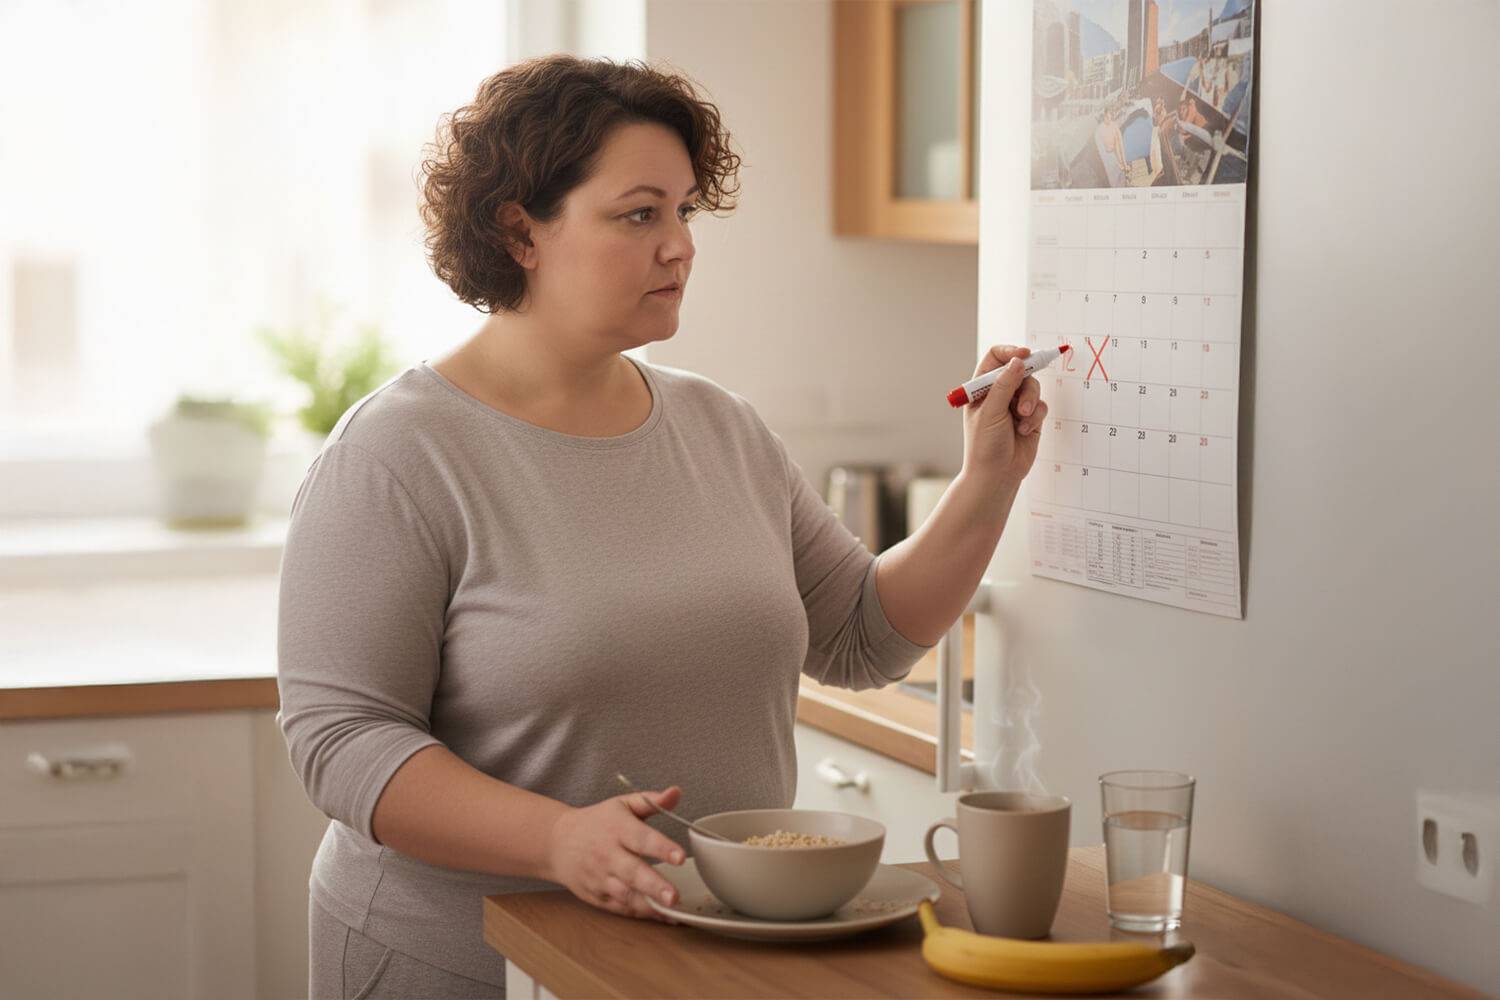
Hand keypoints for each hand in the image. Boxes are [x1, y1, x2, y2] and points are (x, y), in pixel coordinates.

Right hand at [546, 785, 686, 921]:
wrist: (557, 841)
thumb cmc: (598, 821)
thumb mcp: (623, 804)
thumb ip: (652, 801)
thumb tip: (676, 792)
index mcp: (617, 828)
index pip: (642, 838)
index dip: (662, 848)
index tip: (681, 857)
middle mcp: (607, 855)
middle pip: (633, 873)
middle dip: (654, 886)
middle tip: (675, 897)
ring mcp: (599, 878)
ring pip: (625, 895)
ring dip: (649, 905)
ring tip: (672, 912)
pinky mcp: (596, 896)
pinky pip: (619, 908)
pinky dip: (639, 913)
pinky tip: (660, 915)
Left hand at [959, 345, 1047, 489]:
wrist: (997, 476)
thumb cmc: (984, 446)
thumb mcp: (991, 412)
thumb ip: (1005, 385)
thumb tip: (1018, 360)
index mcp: (981, 388)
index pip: (996, 358)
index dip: (1011, 353)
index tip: (1025, 355)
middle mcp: (998, 393)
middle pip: (1020, 370)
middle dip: (1025, 386)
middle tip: (1025, 400)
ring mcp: (1015, 405)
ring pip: (1033, 387)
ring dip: (1030, 402)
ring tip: (1022, 420)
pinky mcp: (1030, 418)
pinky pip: (1041, 406)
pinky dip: (1035, 417)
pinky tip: (1024, 431)